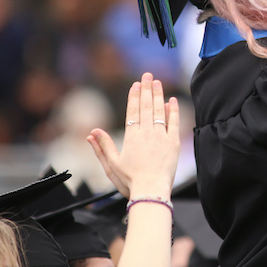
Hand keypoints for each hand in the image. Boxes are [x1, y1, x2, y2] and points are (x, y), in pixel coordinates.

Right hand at [88, 72, 179, 198]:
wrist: (151, 191)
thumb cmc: (130, 181)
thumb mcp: (111, 165)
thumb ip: (102, 147)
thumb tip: (92, 132)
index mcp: (131, 137)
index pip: (133, 111)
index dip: (134, 96)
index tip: (136, 84)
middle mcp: (147, 133)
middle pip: (146, 106)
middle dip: (147, 89)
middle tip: (148, 75)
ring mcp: (161, 137)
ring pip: (160, 111)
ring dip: (159, 95)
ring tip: (158, 82)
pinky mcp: (174, 143)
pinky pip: (174, 123)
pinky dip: (173, 111)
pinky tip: (172, 101)